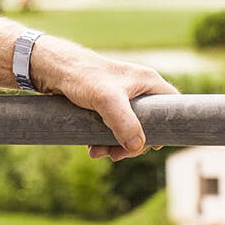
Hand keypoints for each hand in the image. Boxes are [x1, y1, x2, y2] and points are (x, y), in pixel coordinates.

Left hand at [30, 36, 178, 160]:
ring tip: (97, 153)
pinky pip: (112, 128)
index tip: (153, 146)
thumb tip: (137, 146)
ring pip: (128, 129)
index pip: (172, 105)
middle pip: (148, 124)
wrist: (52, 69)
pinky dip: (104, 140)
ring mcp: (121, 97)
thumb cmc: (82, 76)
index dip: (168, 127)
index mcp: (147, 82)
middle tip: (116, 155)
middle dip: (132, 144)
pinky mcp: (105, 104)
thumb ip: (124, 122)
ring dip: (115, 146)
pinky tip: (91, 148)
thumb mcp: (106, 100)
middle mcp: (137, 89)